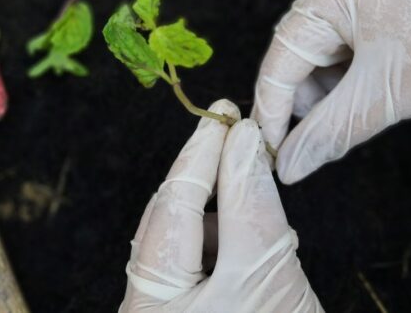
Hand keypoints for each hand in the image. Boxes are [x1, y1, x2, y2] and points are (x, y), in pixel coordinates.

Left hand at [120, 100, 321, 312]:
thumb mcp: (267, 273)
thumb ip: (251, 205)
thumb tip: (243, 145)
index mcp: (152, 302)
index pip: (172, 206)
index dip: (200, 155)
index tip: (224, 117)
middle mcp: (143, 305)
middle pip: (166, 218)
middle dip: (200, 172)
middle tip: (229, 131)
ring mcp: (156, 307)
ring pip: (177, 235)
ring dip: (208, 203)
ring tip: (240, 177)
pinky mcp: (175, 306)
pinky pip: (186, 256)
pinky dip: (212, 234)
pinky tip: (236, 230)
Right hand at [252, 0, 410, 183]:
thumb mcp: (387, 93)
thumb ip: (329, 132)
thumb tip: (287, 168)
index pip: (280, 61)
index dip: (272, 111)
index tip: (269, 155)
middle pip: (297, 60)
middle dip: (307, 104)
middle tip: (318, 140)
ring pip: (321, 61)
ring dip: (332, 95)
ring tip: (362, 110)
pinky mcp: (377, 12)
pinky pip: (346, 55)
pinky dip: (352, 82)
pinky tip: (373, 93)